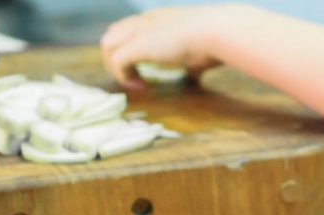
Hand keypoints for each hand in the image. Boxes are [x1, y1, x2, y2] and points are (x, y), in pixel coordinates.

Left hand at [100, 5, 233, 88]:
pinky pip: (116, 61)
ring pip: (107, 45)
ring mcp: (139, 32)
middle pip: (112, 34)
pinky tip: (141, 86)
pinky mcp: (137, 46)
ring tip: (134, 83)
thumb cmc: (215, 39)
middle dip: (115, 58)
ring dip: (115, 68)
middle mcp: (144, 21)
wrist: (216, 31)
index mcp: (158, 18)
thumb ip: (192, 59)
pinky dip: (123, 76)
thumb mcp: (200, 48)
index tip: (145, 68)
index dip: (130, 49)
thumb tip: (197, 73)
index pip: (129, 27)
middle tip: (133, 77)